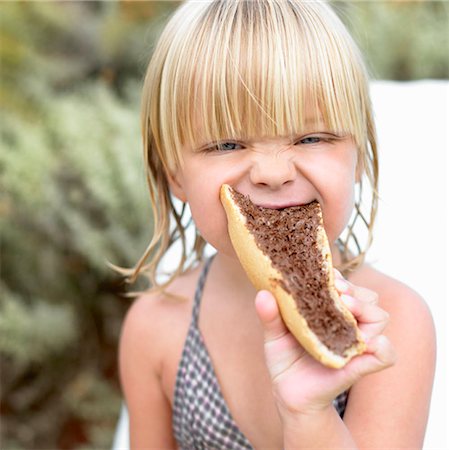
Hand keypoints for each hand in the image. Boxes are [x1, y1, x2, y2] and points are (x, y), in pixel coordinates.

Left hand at [255, 271, 395, 419]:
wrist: (288, 394)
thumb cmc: (285, 360)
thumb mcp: (274, 336)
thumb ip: (270, 316)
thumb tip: (263, 294)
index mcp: (330, 310)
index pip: (346, 286)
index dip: (340, 278)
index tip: (328, 276)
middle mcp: (347, 323)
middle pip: (368, 296)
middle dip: (354, 290)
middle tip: (338, 292)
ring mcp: (356, 344)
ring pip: (379, 317)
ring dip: (366, 309)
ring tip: (347, 308)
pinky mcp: (360, 366)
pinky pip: (386, 354)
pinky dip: (382, 347)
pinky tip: (366, 342)